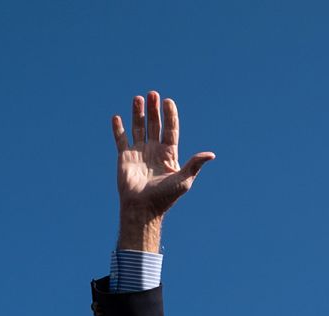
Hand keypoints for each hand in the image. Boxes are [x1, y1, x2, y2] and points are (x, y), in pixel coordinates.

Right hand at [112, 91, 214, 251]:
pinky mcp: (124, 158)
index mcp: (169, 154)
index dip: (170, 115)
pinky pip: (120, 140)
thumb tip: (211, 154)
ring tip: (138, 98)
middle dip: (154, 109)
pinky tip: (117, 117)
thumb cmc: (165, 197)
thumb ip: (195, 164)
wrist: (142, 208)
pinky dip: (118, 129)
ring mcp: (139, 153)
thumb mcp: (184, 180)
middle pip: (155, 124)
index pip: (171, 129)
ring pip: (138, 128)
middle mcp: (154, 151)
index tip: (168, 101)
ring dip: (138, 113)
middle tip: (153, 94)